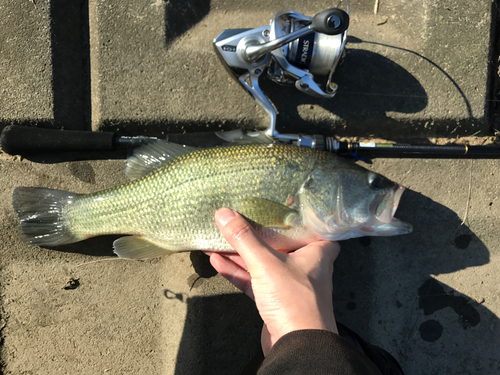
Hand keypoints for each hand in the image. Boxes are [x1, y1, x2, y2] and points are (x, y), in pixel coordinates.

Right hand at [207, 208, 340, 355]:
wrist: (297, 346)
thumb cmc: (294, 299)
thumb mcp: (266, 263)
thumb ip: (244, 239)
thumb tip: (223, 213)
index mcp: (316, 251)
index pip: (309, 226)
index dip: (296, 215)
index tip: (279, 202)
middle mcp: (305, 266)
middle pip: (279, 243)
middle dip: (256, 234)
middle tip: (237, 218)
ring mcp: (289, 284)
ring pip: (263, 262)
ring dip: (240, 253)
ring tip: (218, 238)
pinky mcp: (275, 301)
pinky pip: (254, 280)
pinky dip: (237, 271)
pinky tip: (217, 261)